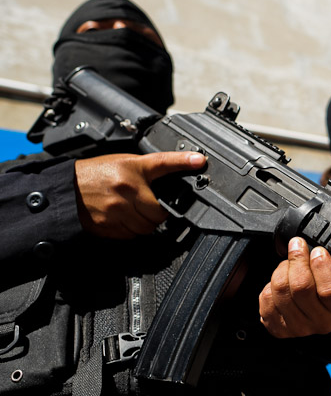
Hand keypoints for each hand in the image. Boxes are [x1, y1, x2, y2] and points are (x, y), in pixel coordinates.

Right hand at [74, 152, 205, 237]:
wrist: (65, 189)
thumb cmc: (94, 174)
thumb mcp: (122, 163)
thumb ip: (147, 170)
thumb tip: (172, 176)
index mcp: (132, 169)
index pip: (162, 163)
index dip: (183, 162)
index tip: (199, 161)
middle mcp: (127, 188)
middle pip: (159, 211)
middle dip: (157, 212)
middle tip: (148, 205)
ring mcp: (117, 209)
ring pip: (147, 227)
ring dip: (145, 223)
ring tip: (132, 211)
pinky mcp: (108, 225)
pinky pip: (131, 235)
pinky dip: (131, 230)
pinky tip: (122, 218)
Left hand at [259, 237, 330, 337]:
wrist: (320, 312)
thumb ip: (330, 262)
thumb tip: (307, 246)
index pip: (329, 289)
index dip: (320, 266)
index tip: (317, 250)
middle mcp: (322, 321)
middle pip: (301, 287)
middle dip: (297, 260)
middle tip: (297, 246)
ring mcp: (299, 327)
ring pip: (280, 290)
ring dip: (282, 269)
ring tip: (289, 265)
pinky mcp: (279, 328)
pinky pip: (266, 298)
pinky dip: (269, 285)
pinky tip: (282, 282)